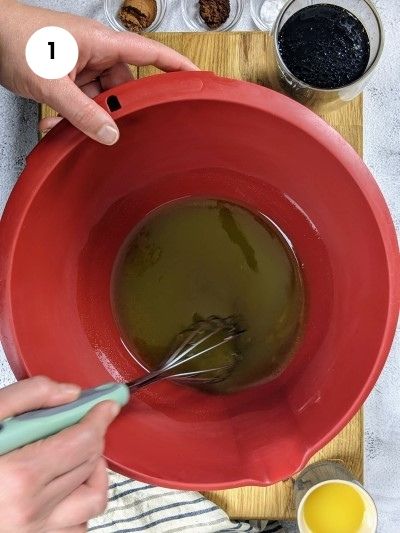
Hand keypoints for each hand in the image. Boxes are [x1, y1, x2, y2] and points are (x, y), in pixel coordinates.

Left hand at [0, 1, 197, 144]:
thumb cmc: (14, 38)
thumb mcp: (52, 82)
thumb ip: (82, 113)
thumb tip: (110, 135)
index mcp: (101, 42)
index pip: (150, 54)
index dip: (176, 66)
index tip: (198, 79)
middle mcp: (95, 53)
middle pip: (123, 87)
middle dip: (113, 111)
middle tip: (107, 128)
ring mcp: (81, 65)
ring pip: (100, 99)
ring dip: (86, 117)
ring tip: (66, 125)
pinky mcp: (67, 75)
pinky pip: (81, 101)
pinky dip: (71, 115)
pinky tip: (56, 124)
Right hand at [0, 376, 119, 531]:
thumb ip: (26, 397)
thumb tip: (70, 393)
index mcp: (18, 477)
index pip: (84, 441)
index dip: (100, 417)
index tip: (107, 404)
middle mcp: (30, 514)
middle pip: (90, 464)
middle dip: (93, 437)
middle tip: (84, 422)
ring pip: (91, 501)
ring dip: (91, 474)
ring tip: (73, 457)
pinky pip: (75, 527)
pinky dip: (76, 505)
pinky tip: (59, 489)